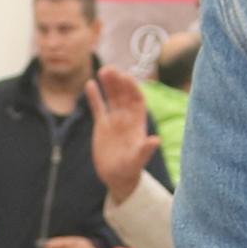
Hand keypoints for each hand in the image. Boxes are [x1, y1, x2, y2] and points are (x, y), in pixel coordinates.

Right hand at [85, 74, 157, 203]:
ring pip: (112, 97)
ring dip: (108, 84)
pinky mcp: (102, 125)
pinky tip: (90, 84)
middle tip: (111, 69)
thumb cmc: (130, 170)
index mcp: (138, 123)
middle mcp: (127, 118)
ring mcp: (114, 120)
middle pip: (124, 95)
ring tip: (102, 70)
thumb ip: (145, 150)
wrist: (117, 177)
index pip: (137, 100)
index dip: (133, 88)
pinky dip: (94, 96)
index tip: (126, 77)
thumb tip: (156, 140)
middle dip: (119, 82)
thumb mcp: (138, 161)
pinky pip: (98, 107)